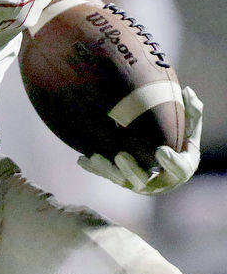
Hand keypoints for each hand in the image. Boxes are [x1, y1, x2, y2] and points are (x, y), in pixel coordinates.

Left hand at [77, 86, 202, 194]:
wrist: (164, 150)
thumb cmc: (180, 135)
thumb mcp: (189, 124)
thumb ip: (191, 111)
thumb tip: (188, 91)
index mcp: (180, 168)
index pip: (179, 170)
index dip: (171, 163)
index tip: (161, 151)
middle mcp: (159, 181)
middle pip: (145, 181)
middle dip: (132, 170)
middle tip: (121, 155)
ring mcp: (139, 182)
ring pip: (122, 180)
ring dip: (108, 169)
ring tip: (96, 156)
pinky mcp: (123, 178)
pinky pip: (108, 175)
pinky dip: (95, 168)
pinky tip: (82, 159)